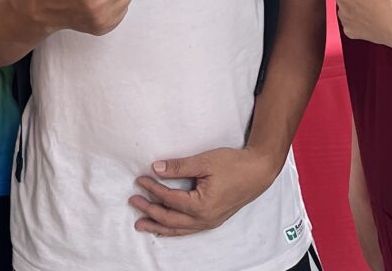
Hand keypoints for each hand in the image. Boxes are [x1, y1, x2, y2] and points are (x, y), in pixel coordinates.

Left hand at [130, 147, 279, 236]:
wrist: (257, 172)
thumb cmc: (233, 165)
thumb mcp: (204, 161)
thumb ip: (179, 166)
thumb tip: (156, 168)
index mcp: (201, 206)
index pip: (169, 199)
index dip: (153, 189)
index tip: (140, 179)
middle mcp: (204, 219)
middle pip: (170, 220)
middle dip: (149, 212)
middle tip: (133, 202)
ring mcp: (209, 222)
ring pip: (178, 230)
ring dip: (158, 226)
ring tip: (142, 224)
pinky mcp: (213, 220)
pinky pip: (188, 229)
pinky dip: (173, 229)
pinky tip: (165, 227)